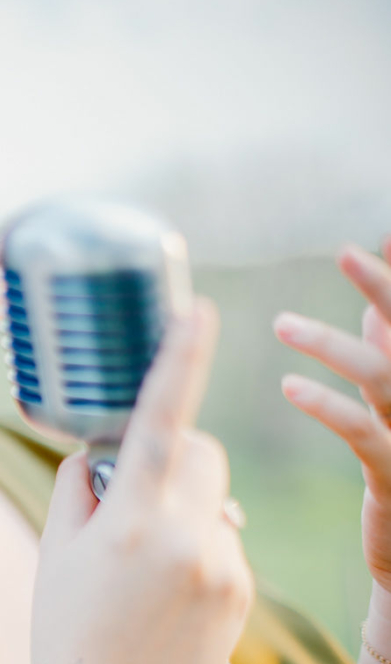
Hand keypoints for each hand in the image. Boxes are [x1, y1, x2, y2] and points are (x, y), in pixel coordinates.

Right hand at [30, 296, 253, 663]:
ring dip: (186, 508)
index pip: (161, 420)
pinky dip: (201, 547)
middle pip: (202, 453)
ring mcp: (222, 568)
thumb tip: (107, 450)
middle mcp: (186, 539)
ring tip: (149, 565)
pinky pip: (226, 541)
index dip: (180, 359)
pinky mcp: (243, 593)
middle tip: (137, 496)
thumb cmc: (67, 629)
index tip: (199, 311)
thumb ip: (83, 485)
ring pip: (216, 499)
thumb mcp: (57, 549)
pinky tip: (171, 592)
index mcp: (131, 521)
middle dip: (176, 455)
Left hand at [273, 241, 390, 596]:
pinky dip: (328, 404)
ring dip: (333, 345)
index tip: (379, 232)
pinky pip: (363, 432)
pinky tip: (291, 386)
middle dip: (384, 288)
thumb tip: (374, 311)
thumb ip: (387, 356)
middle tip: (346, 251)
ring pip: (385, 376)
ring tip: (282, 324)